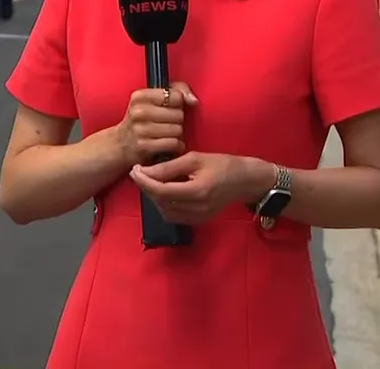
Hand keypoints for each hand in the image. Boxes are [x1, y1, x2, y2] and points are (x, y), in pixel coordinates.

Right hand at [114, 82, 197, 166]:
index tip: (170, 108)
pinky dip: (176, 145)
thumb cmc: (144, 119)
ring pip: (178, 130)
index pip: (175, 96)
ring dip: (177, 134)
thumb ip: (178, 90)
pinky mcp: (144, 146)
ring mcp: (140, 129)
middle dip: (178, 120)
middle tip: (168, 123)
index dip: (178, 103)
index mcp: (140, 96)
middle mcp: (138, 111)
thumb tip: (194, 100)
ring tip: (168, 134)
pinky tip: (168, 144)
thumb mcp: (154, 99)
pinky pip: (174, 143)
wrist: (121, 144)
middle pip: (179, 114)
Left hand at [130, 153, 272, 224]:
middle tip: (140, 173)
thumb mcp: (194, 159)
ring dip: (155, 197)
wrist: (245, 180)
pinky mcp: (199, 221)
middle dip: (147, 188)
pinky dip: (165, 205)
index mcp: (196, 191)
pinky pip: (175, 216)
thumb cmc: (222, 164)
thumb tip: (144, 171)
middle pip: (161, 202)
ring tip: (152, 181)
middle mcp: (196, 208)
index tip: (134, 169)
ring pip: (165, 212)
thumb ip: (168, 167)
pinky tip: (166, 192)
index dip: (144, 181)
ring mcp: (198, 217)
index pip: (161, 191)